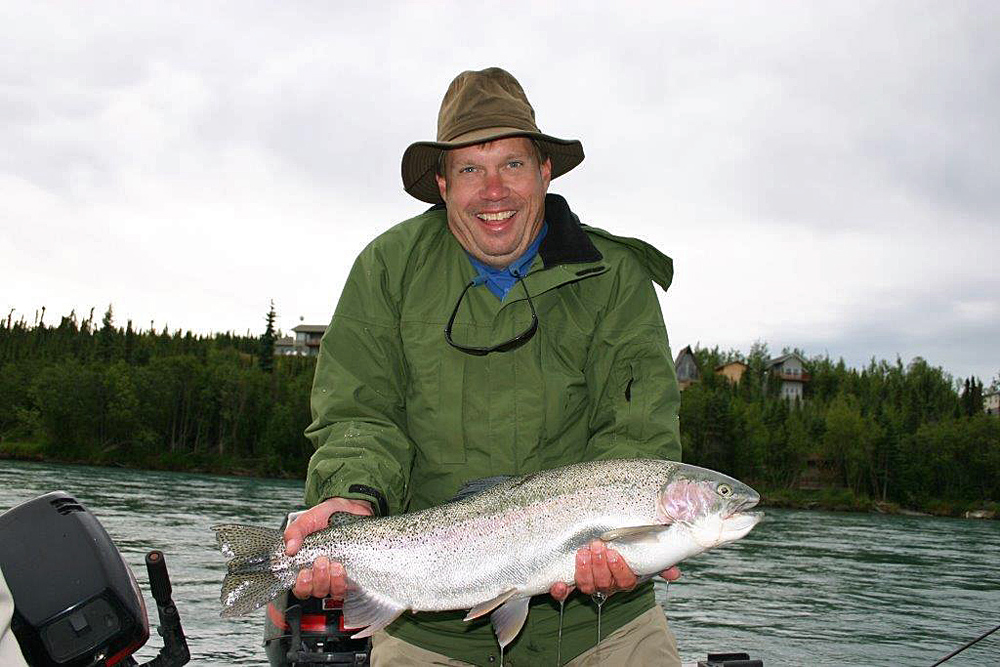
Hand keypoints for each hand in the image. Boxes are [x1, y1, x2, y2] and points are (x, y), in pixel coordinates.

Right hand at [284, 497, 372, 599]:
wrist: (349, 507)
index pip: (300, 587)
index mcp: (305, 565)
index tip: (304, 573)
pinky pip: (348, 586)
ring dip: (332, 582)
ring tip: (335, 565)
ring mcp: (336, 575)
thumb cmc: (325, 516)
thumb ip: (295, 532)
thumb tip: (288, 549)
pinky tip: (343, 568)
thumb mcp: (306, 520)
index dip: (301, 586)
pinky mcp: (352, 573)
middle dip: (318, 580)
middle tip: (321, 561)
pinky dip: (344, 581)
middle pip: (316, 592)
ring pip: (332, 592)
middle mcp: (320, 574)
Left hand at [549, 540, 681, 601]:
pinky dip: (560, 591)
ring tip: (583, 552)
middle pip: (604, 583)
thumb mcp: (643, 557)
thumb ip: (659, 563)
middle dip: (600, 566)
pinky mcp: (571, 586)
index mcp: (625, 580)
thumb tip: (675, 573)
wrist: (603, 553)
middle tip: (597, 546)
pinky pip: (564, 595)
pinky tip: (558, 584)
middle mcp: (608, 587)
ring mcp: (590, 586)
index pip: (625, 580)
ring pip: (587, 586)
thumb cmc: (626, 554)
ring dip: (583, 571)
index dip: (618, 569)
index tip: (614, 553)